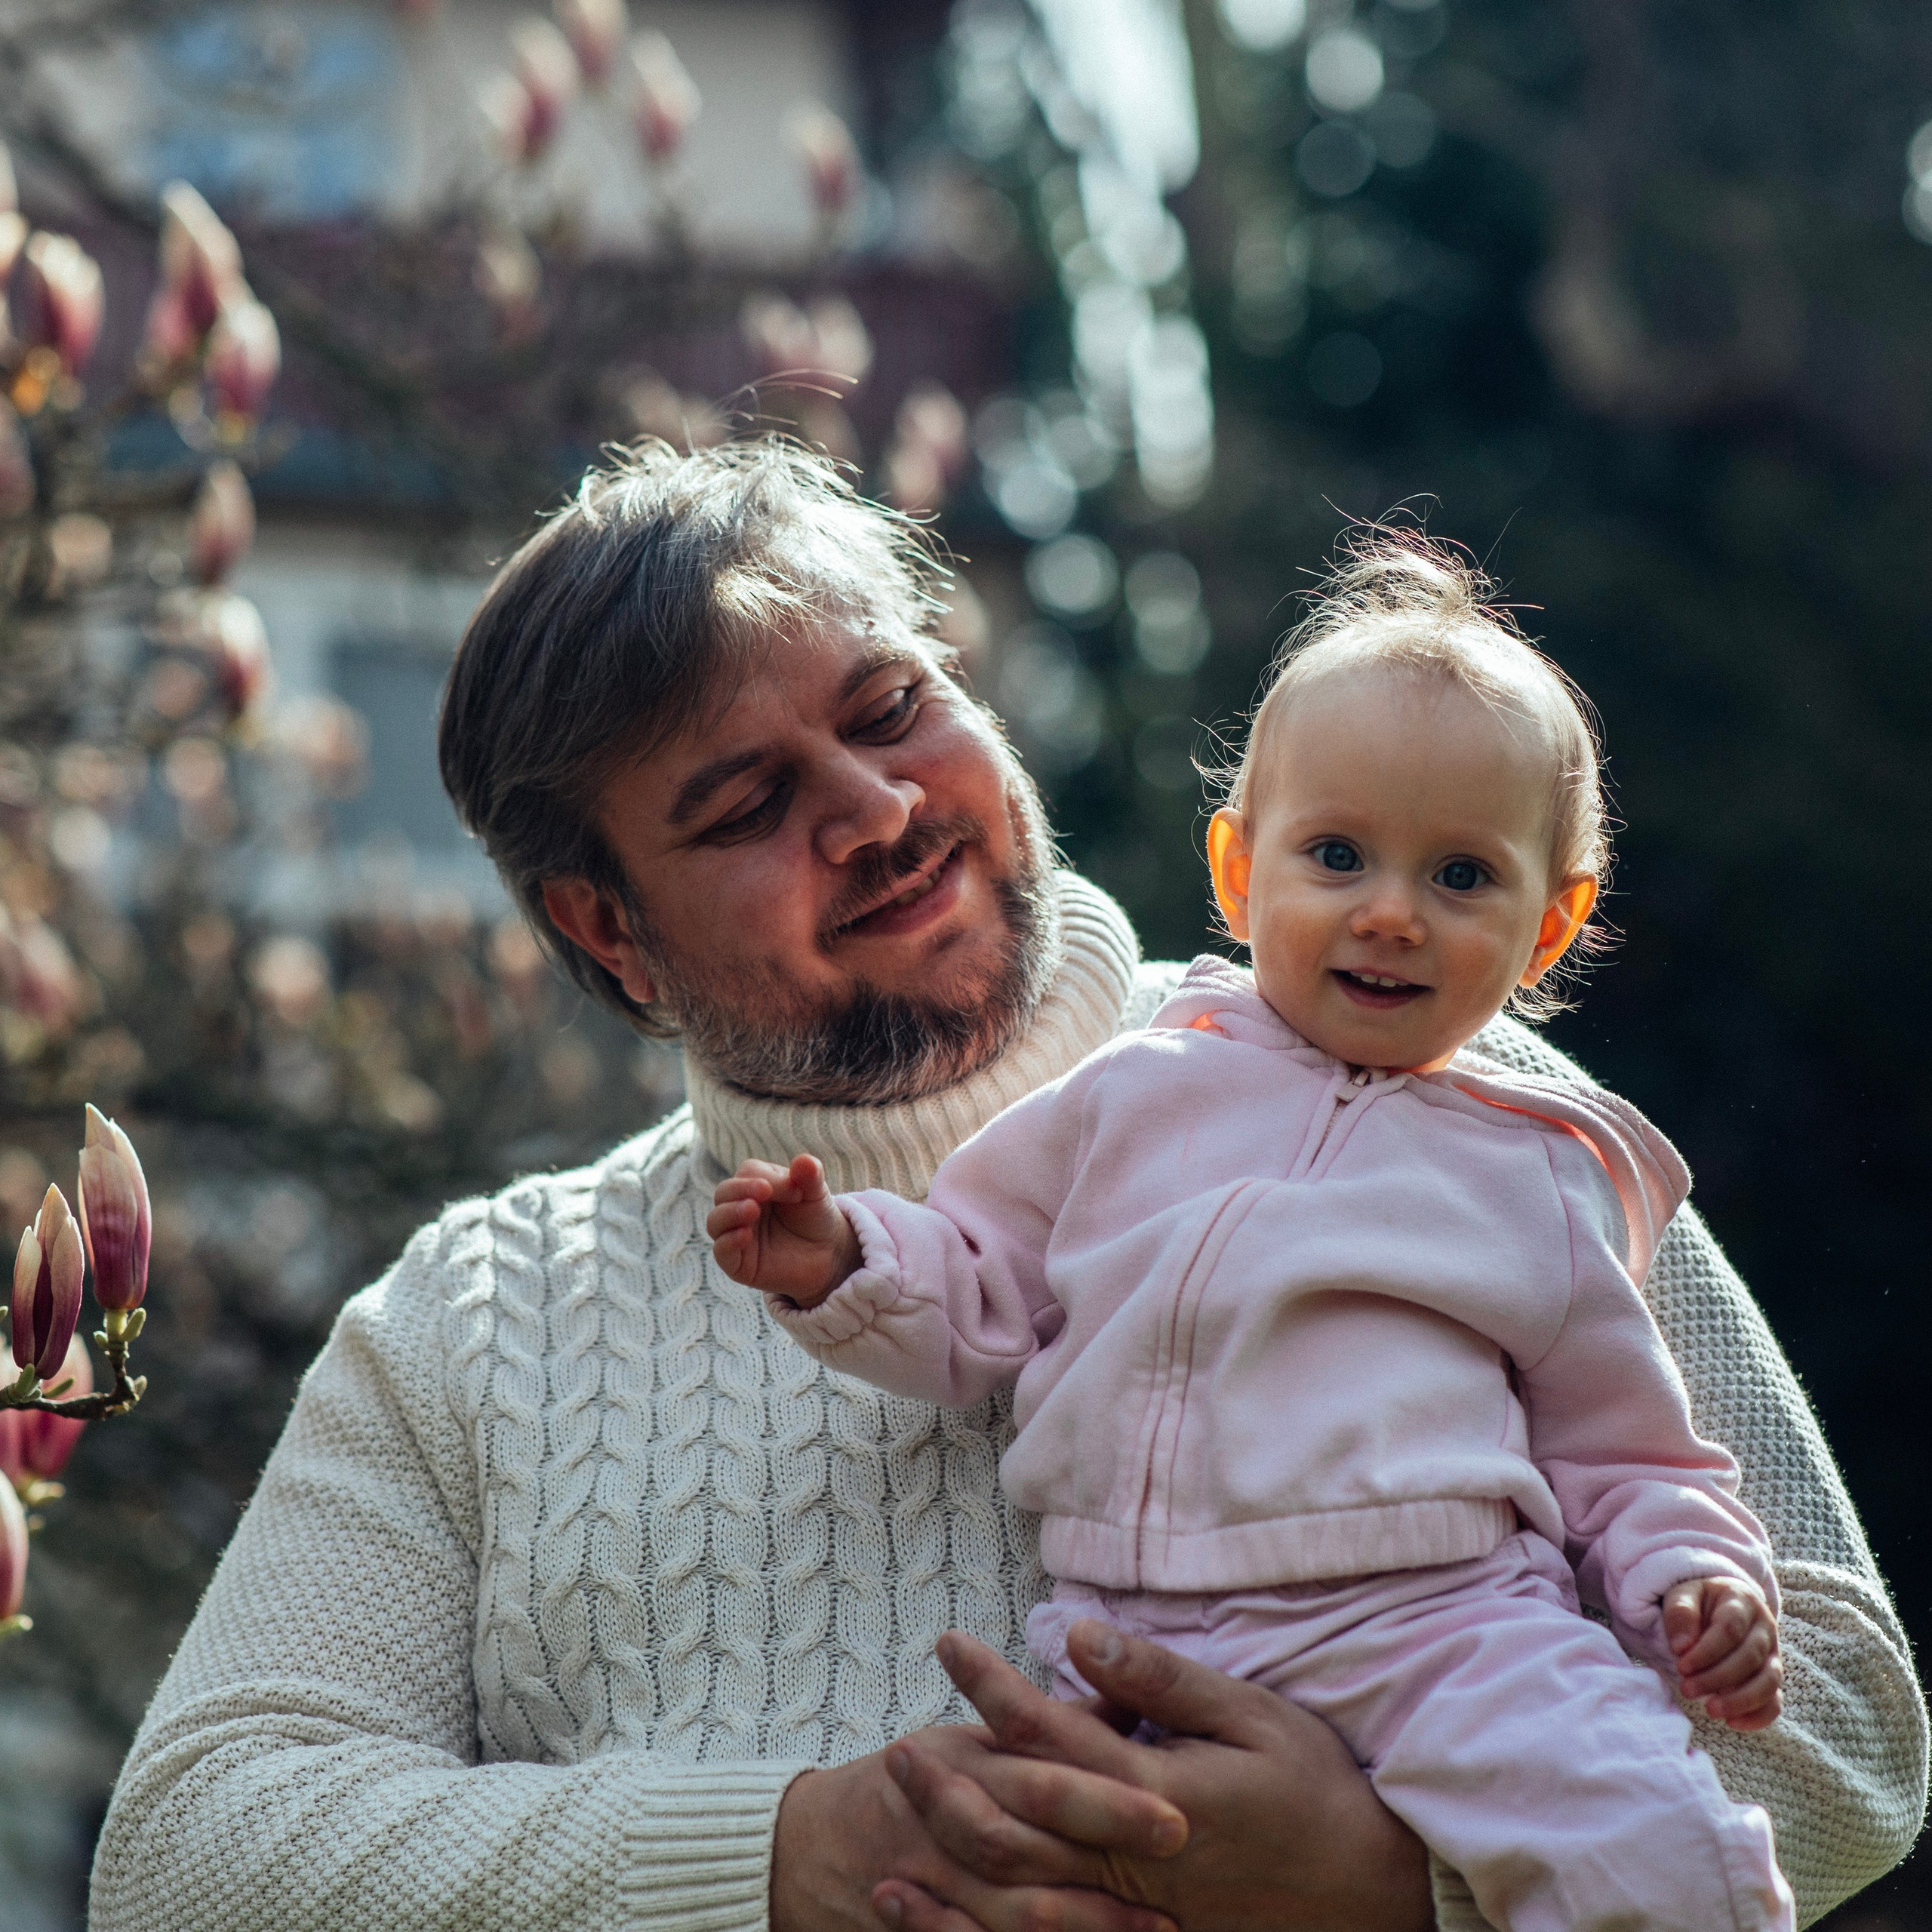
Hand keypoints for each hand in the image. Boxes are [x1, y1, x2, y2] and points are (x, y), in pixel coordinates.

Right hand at [708, 1154, 858, 1307]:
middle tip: (765, 1191)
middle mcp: (740, 1207)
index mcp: (755, 1185)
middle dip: (741, 1190)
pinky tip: (745, 1235)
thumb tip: (804, 1161)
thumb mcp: (817, 1195)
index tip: (796, 1191)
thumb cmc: (815, 1218)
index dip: (768, 1178)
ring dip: (730, 1213)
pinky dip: (729, 1242)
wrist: (828, 1255)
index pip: (748, 1173)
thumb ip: (810, 1176)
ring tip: (752, 1209)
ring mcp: (736, 1235)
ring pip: (715, 1221)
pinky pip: (721, 1251)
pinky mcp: (737, 1263)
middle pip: (724, 1193)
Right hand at [772, 1724, 1187, 1931]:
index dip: (1108, 1803)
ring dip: (1088, 1926)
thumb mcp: (966, 1738)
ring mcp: (930, 1889)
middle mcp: (945, 1826)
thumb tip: (1128, 1693)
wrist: (802, 1849)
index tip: (1178, 1816)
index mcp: (964, 1763)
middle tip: (1180, 1874)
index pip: (1043, 1781)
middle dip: (1109, 1868)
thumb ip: (1049, 1727)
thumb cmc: (907, 1780)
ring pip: (1013, 1916)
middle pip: (1033, 1851)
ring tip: (1157, 1930)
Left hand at [877, 1627, 1431, 1931]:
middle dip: (948, 1778)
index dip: (989, 1684)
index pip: (1046, 1729)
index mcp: (1150, 1789)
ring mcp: (1131, 1910)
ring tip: (904, 1827)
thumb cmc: (1318, 1793)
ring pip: (1016, 1891)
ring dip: (951, 1856)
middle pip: (1012, 1817)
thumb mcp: (1250, 1717)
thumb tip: (1084, 1632)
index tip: (947, 1644)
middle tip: (894, 1747)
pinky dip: (982, 1929)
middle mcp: (1127, 1855)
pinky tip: (942, 1912)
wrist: (1376, 1901)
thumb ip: (1160, 1680)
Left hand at [1662, 1576, 1781, 1729]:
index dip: (1707, 1650)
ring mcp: (1773, 1654)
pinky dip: (1759, 1716)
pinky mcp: (1772, 1678)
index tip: (1681, 1665)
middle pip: (1750, 1657)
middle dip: (1717, 1678)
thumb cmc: (1697, 1602)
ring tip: (1710, 1710)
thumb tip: (1681, 1647)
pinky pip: (1775, 1701)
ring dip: (1740, 1700)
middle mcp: (1765, 1628)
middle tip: (1687, 1689)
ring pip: (1768, 1681)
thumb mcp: (1683, 1595)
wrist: (1716, 1606)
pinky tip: (1733, 1723)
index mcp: (1742, 1601)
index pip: (1731, 1628)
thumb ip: (1681, 1613)